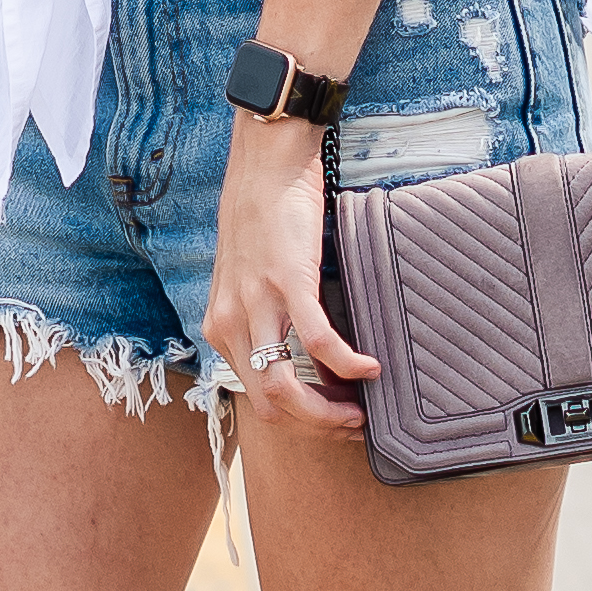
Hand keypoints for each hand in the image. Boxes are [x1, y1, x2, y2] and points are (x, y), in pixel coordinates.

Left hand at [205, 114, 373, 439]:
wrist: (266, 165)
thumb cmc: (263, 218)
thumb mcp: (248, 280)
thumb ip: (262, 318)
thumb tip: (300, 356)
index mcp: (221, 327)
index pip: (255, 398)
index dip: (297, 420)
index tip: (331, 418)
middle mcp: (230, 323)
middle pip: (270, 405)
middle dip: (314, 425)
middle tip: (350, 423)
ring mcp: (256, 304)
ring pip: (286, 388)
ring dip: (327, 411)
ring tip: (359, 409)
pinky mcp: (287, 281)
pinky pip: (318, 342)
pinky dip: (347, 364)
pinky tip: (370, 368)